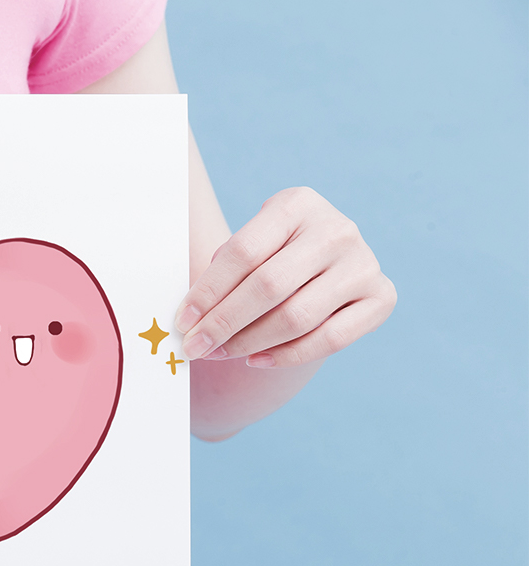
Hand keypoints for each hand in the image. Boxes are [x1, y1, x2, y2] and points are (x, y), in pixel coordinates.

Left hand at [175, 187, 395, 368]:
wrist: (323, 262)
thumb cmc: (272, 254)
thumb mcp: (252, 242)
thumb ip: (226, 266)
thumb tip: (191, 316)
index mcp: (298, 204)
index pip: (243, 252)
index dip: (208, 291)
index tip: (183, 320)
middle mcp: (337, 229)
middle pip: (268, 286)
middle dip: (224, 323)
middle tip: (195, 347)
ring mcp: (364, 263)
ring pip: (296, 317)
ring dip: (250, 342)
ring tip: (220, 353)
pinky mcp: (382, 296)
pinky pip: (330, 339)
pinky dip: (287, 356)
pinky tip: (255, 361)